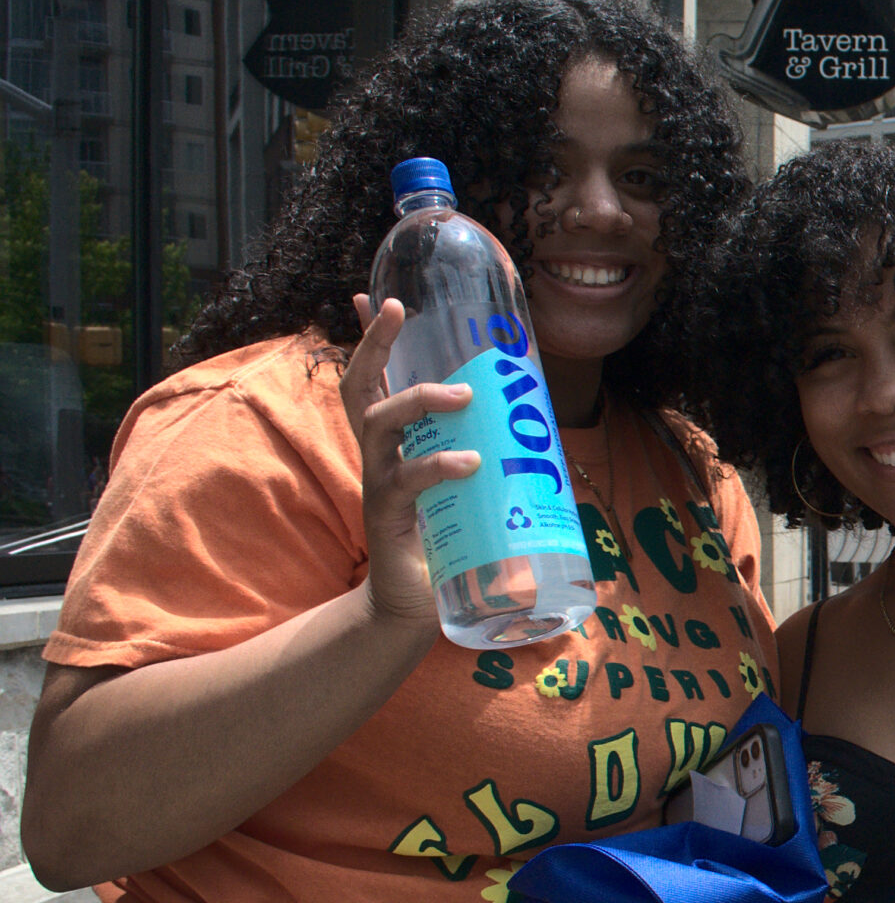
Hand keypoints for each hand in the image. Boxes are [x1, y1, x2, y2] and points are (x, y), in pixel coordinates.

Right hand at [343, 294, 480, 630]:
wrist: (417, 606)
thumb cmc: (446, 538)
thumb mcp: (464, 483)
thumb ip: (481, 448)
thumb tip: (526, 416)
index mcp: (394, 444)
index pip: (372, 380)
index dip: (370, 341)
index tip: (373, 296)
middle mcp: (378, 456)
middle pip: (360, 388)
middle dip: (373, 345)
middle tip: (396, 311)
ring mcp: (378, 484)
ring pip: (379, 424)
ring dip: (418, 400)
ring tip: (461, 394)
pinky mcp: (389, 518)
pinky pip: (406, 482)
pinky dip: (437, 466)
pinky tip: (467, 461)